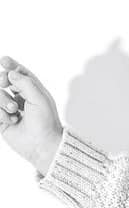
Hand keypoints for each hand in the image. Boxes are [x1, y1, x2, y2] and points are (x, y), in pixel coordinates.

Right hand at [0, 56, 63, 174]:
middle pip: (2, 80)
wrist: (42, 146)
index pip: (18, 72)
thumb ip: (25, 83)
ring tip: (14, 111)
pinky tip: (11, 121)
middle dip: (2, 81)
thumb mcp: (39, 98)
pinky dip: (0, 114)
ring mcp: (9, 108)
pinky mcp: (2, 121)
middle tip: (4, 83)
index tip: (4, 61)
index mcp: (32, 90)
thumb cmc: (46, 122)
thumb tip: (10, 72)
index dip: (10, 65)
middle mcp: (20, 97)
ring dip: (3, 100)